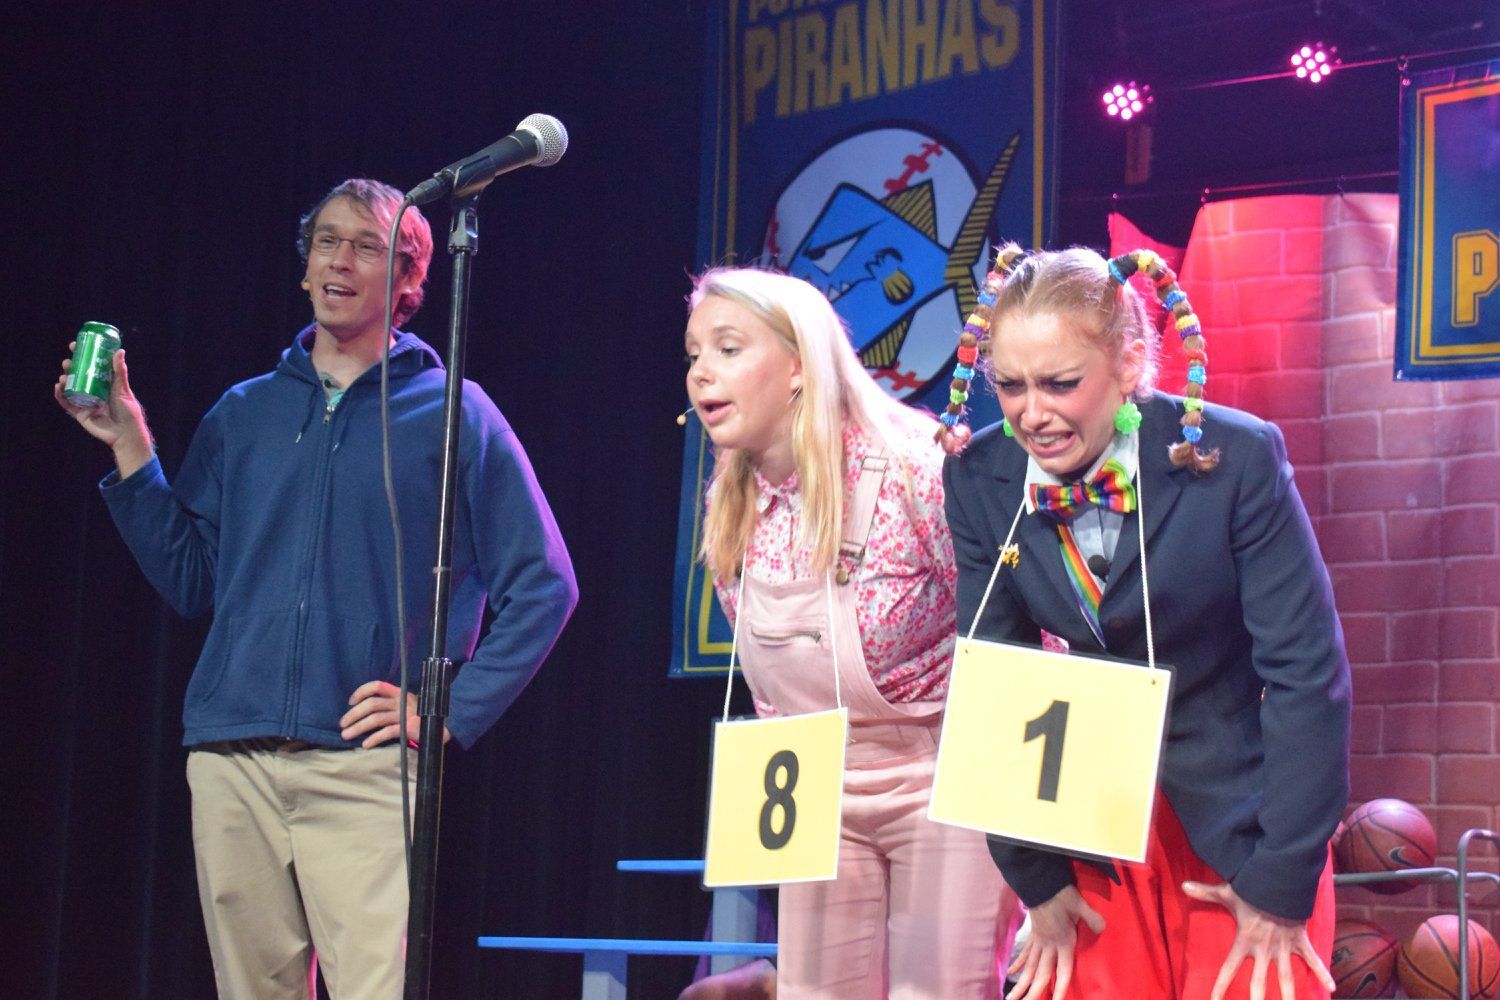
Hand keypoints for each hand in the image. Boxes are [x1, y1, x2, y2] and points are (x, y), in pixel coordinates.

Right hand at [54, 346, 153, 476]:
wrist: (125, 433)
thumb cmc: (128, 411)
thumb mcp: (123, 389)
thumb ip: (119, 372)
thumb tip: (120, 351)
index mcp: (104, 384)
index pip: (91, 367)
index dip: (82, 356)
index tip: (75, 345)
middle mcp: (93, 392)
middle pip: (78, 377)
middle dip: (71, 368)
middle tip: (67, 361)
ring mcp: (86, 402)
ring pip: (71, 389)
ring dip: (65, 380)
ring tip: (64, 375)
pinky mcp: (80, 414)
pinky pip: (67, 404)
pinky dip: (60, 395)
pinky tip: (58, 387)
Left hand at [340, 680, 450, 748]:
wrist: (441, 729)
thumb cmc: (418, 717)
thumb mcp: (405, 705)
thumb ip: (389, 704)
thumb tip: (363, 711)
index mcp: (399, 692)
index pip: (377, 685)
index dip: (361, 692)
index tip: (350, 702)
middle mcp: (400, 701)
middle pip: (372, 704)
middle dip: (354, 714)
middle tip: (342, 724)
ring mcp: (405, 714)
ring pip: (376, 718)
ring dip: (358, 727)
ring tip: (347, 735)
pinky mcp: (408, 728)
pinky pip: (387, 732)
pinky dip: (374, 738)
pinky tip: (366, 744)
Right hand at [1007, 886, 1105, 999]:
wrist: (1039, 880)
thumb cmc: (1060, 892)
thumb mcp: (1079, 904)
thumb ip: (1092, 918)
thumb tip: (1103, 928)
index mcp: (1062, 941)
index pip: (1062, 971)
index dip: (1060, 989)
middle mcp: (1049, 945)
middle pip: (1040, 974)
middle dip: (1033, 993)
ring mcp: (1039, 940)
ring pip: (1029, 967)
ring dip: (1020, 984)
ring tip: (1011, 999)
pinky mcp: (1034, 934)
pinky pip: (1026, 952)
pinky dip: (1019, 964)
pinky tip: (1012, 973)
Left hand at [1180, 880, 1335, 999]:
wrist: (1281, 883)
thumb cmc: (1252, 888)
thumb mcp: (1227, 892)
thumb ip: (1205, 892)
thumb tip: (1183, 885)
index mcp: (1244, 941)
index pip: (1229, 968)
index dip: (1220, 986)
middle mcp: (1264, 949)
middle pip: (1259, 981)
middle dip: (1257, 998)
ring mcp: (1283, 947)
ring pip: (1287, 977)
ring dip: (1289, 995)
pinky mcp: (1300, 941)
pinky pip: (1313, 960)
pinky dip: (1323, 972)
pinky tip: (1331, 988)